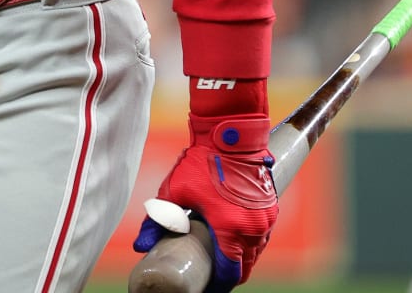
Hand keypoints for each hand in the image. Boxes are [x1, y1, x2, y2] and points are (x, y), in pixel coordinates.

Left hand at [134, 113, 278, 289]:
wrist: (230, 134)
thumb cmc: (201, 161)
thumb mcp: (174, 191)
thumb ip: (158, 221)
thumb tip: (141, 245)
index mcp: (231, 227)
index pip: (230, 272)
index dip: (218, 285)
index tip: (206, 286)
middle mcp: (254, 227)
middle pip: (245, 266)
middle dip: (230, 275)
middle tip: (211, 276)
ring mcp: (266, 217)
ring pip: (256, 251)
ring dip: (242, 259)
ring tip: (222, 261)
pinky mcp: (271, 206)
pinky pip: (263, 236)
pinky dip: (251, 244)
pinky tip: (236, 243)